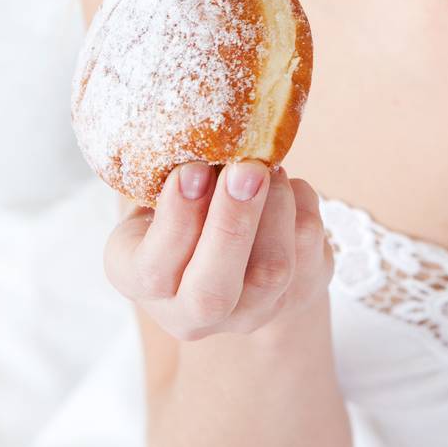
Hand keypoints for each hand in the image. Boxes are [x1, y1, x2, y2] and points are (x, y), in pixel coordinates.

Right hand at [103, 161, 334, 341]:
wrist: (233, 249)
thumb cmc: (182, 204)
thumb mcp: (157, 190)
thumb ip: (168, 175)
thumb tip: (195, 133)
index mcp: (138, 279)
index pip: (153, 270)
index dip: (177, 219)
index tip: (194, 169)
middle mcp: (189, 313)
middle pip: (212, 293)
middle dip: (232, 224)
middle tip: (246, 168)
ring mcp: (247, 314)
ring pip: (271, 272)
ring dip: (275, 206)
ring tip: (266, 167)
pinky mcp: (293, 296)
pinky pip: (309, 250)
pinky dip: (302, 203)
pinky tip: (285, 184)